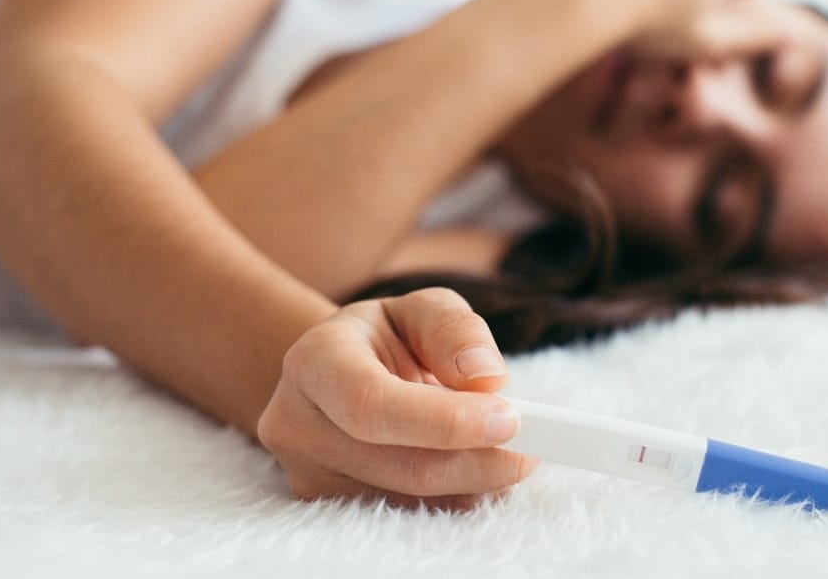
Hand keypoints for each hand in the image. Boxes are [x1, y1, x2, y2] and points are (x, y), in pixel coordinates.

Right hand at [257, 288, 536, 508]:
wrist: (338, 376)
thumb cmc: (388, 339)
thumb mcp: (422, 311)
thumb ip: (454, 329)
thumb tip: (486, 378)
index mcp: (315, 360)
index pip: (372, 404)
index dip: (443, 421)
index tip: (509, 420)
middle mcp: (296, 422)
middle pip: (398, 466)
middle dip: (477, 462)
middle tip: (531, 448)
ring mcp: (306, 474)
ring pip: (410, 500)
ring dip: (472, 481)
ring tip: (501, 448)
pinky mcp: (326, 507)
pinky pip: (408, 516)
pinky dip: (453, 496)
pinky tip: (469, 467)